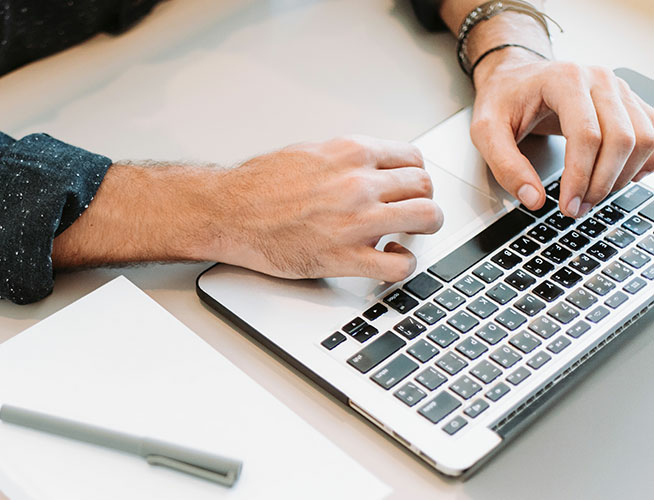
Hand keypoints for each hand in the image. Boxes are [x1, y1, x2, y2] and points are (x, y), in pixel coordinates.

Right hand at [210, 136, 442, 281]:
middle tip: (410, 212)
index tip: (408, 187)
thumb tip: (367, 168)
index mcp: (351, 153)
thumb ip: (346, 160)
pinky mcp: (345, 257)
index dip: (414, 175)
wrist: (229, 213)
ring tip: (407, 235)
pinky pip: (398, 265)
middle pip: (424, 187)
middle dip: (421, 200)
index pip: (412, 157)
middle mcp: (359, 183)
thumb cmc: (256, 186)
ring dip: (423, 228)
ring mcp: (356, 221)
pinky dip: (402, 264)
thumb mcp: (309, 153)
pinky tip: (389, 259)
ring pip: (426, 218)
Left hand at [471, 52, 653, 217]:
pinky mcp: (628, 103)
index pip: (587, 135)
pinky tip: (620, 177)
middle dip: (602, 182)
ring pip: (644, 138)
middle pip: (623, 138)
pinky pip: (653, 133)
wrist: (515, 76)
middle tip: (577, 208)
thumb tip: (533, 199)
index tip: (567, 205)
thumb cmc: (502, 98)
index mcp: (565, 80)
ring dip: (623, 176)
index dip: (580, 177)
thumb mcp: (485, 130)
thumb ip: (505, 166)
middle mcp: (600, 80)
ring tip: (591, 196)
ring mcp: (619, 90)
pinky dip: (643, 161)